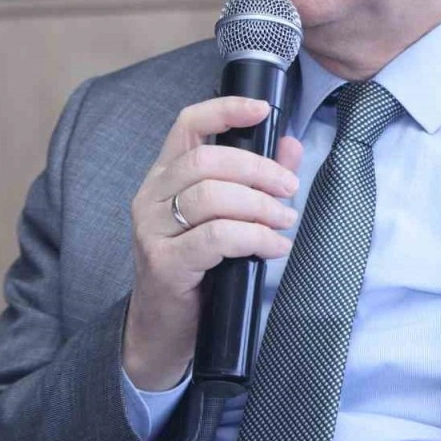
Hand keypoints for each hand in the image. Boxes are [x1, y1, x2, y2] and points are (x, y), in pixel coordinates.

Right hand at [122, 97, 302, 390]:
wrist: (162, 330)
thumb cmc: (196, 268)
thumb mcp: (224, 218)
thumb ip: (254, 180)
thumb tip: (289, 145)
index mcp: (164, 176)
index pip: (187, 124)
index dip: (225, 110)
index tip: (261, 110)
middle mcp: (151, 197)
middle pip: (207, 161)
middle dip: (258, 169)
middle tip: (289, 187)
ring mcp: (152, 230)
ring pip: (212, 196)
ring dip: (259, 205)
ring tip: (284, 220)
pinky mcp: (164, 263)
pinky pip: (217, 237)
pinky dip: (255, 238)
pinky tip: (274, 247)